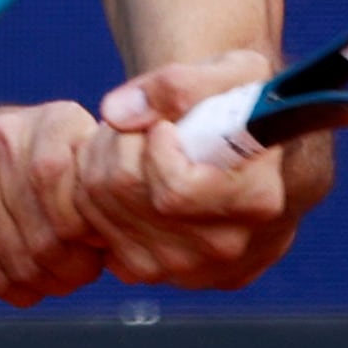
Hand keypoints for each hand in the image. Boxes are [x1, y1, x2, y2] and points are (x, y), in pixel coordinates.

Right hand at [0, 101, 115, 305]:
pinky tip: (28, 283)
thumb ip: (106, 185)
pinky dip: (17, 290)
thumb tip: (126, 242)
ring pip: (23, 261)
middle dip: (75, 267)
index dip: (97, 235)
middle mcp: (4, 140)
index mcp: (54, 122)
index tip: (101, 245)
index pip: (82, 197)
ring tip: (59, 279)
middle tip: (84, 271)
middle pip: (52, 235)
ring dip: (48, 283)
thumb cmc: (35, 161)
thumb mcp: (76, 150)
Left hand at [81, 51, 325, 290]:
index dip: (154, 148)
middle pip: (128, 192)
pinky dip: (93, 196)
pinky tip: (123, 176)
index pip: (175, 190)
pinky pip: (92, 231)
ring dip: (101, 164)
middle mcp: (222, 246)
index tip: (164, 125)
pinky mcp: (151, 272)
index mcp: (255, 201)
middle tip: (138, 125)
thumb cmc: (243, 111)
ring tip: (132, 144)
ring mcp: (184, 268)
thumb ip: (181, 84)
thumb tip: (116, 112)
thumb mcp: (234, 74)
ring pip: (101, 211)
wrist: (245, 159)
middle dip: (119, 143)